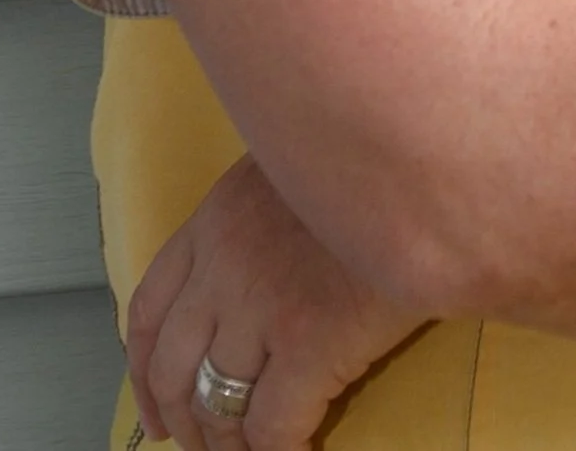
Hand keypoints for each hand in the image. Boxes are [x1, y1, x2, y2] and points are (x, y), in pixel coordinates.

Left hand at [125, 154, 426, 449]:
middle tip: (203, 447)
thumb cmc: (376, 157)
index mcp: (217, 216)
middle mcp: (224, 262)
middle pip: (173, 367)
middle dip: (185, 422)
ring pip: (217, 404)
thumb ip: (260, 216)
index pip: (149, 309)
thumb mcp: (295, 167)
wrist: (430, 154)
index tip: (158, 410)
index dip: (145, 373)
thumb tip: (254, 278)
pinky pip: (273, 425)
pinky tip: (299, 450)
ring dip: (230, 445)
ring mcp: (263, 304)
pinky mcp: (312, 341)